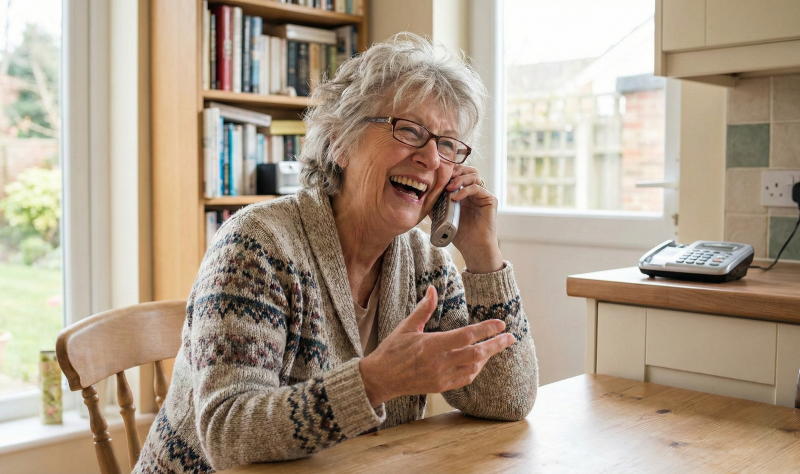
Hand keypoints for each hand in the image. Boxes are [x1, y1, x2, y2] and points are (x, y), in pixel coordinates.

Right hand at [359, 286, 515, 407]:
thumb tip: (432, 289)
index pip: (465, 336)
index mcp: (431, 345)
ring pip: (474, 368)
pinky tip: (480, 361)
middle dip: (496, 345)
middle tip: (510, 337)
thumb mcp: (406, 327)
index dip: (485, 329)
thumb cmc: (392, 350)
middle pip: (476, 354)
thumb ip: (423, 309)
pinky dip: (476, 369)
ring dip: (487, 357)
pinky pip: (466, 379)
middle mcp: (439, 363)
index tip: (500, 323)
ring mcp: (441, 377)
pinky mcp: (440, 387)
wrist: (380, 378)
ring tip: (495, 346)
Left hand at [445, 165, 502, 272]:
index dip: (450, 171)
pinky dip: (465, 190)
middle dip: (455, 170)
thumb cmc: (460, 234)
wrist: (473, 248)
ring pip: (474, 175)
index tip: (437, 175)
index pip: (459, 173)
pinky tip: (455, 197)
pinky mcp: (490, 200)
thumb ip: (435, 205)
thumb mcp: (442, 217)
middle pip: (468, 170)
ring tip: (448, 187)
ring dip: (459, 178)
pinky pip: (477, 188)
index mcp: (464, 193)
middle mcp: (475, 191)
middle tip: (444, 177)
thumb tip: (423, 194)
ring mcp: (483, 195)